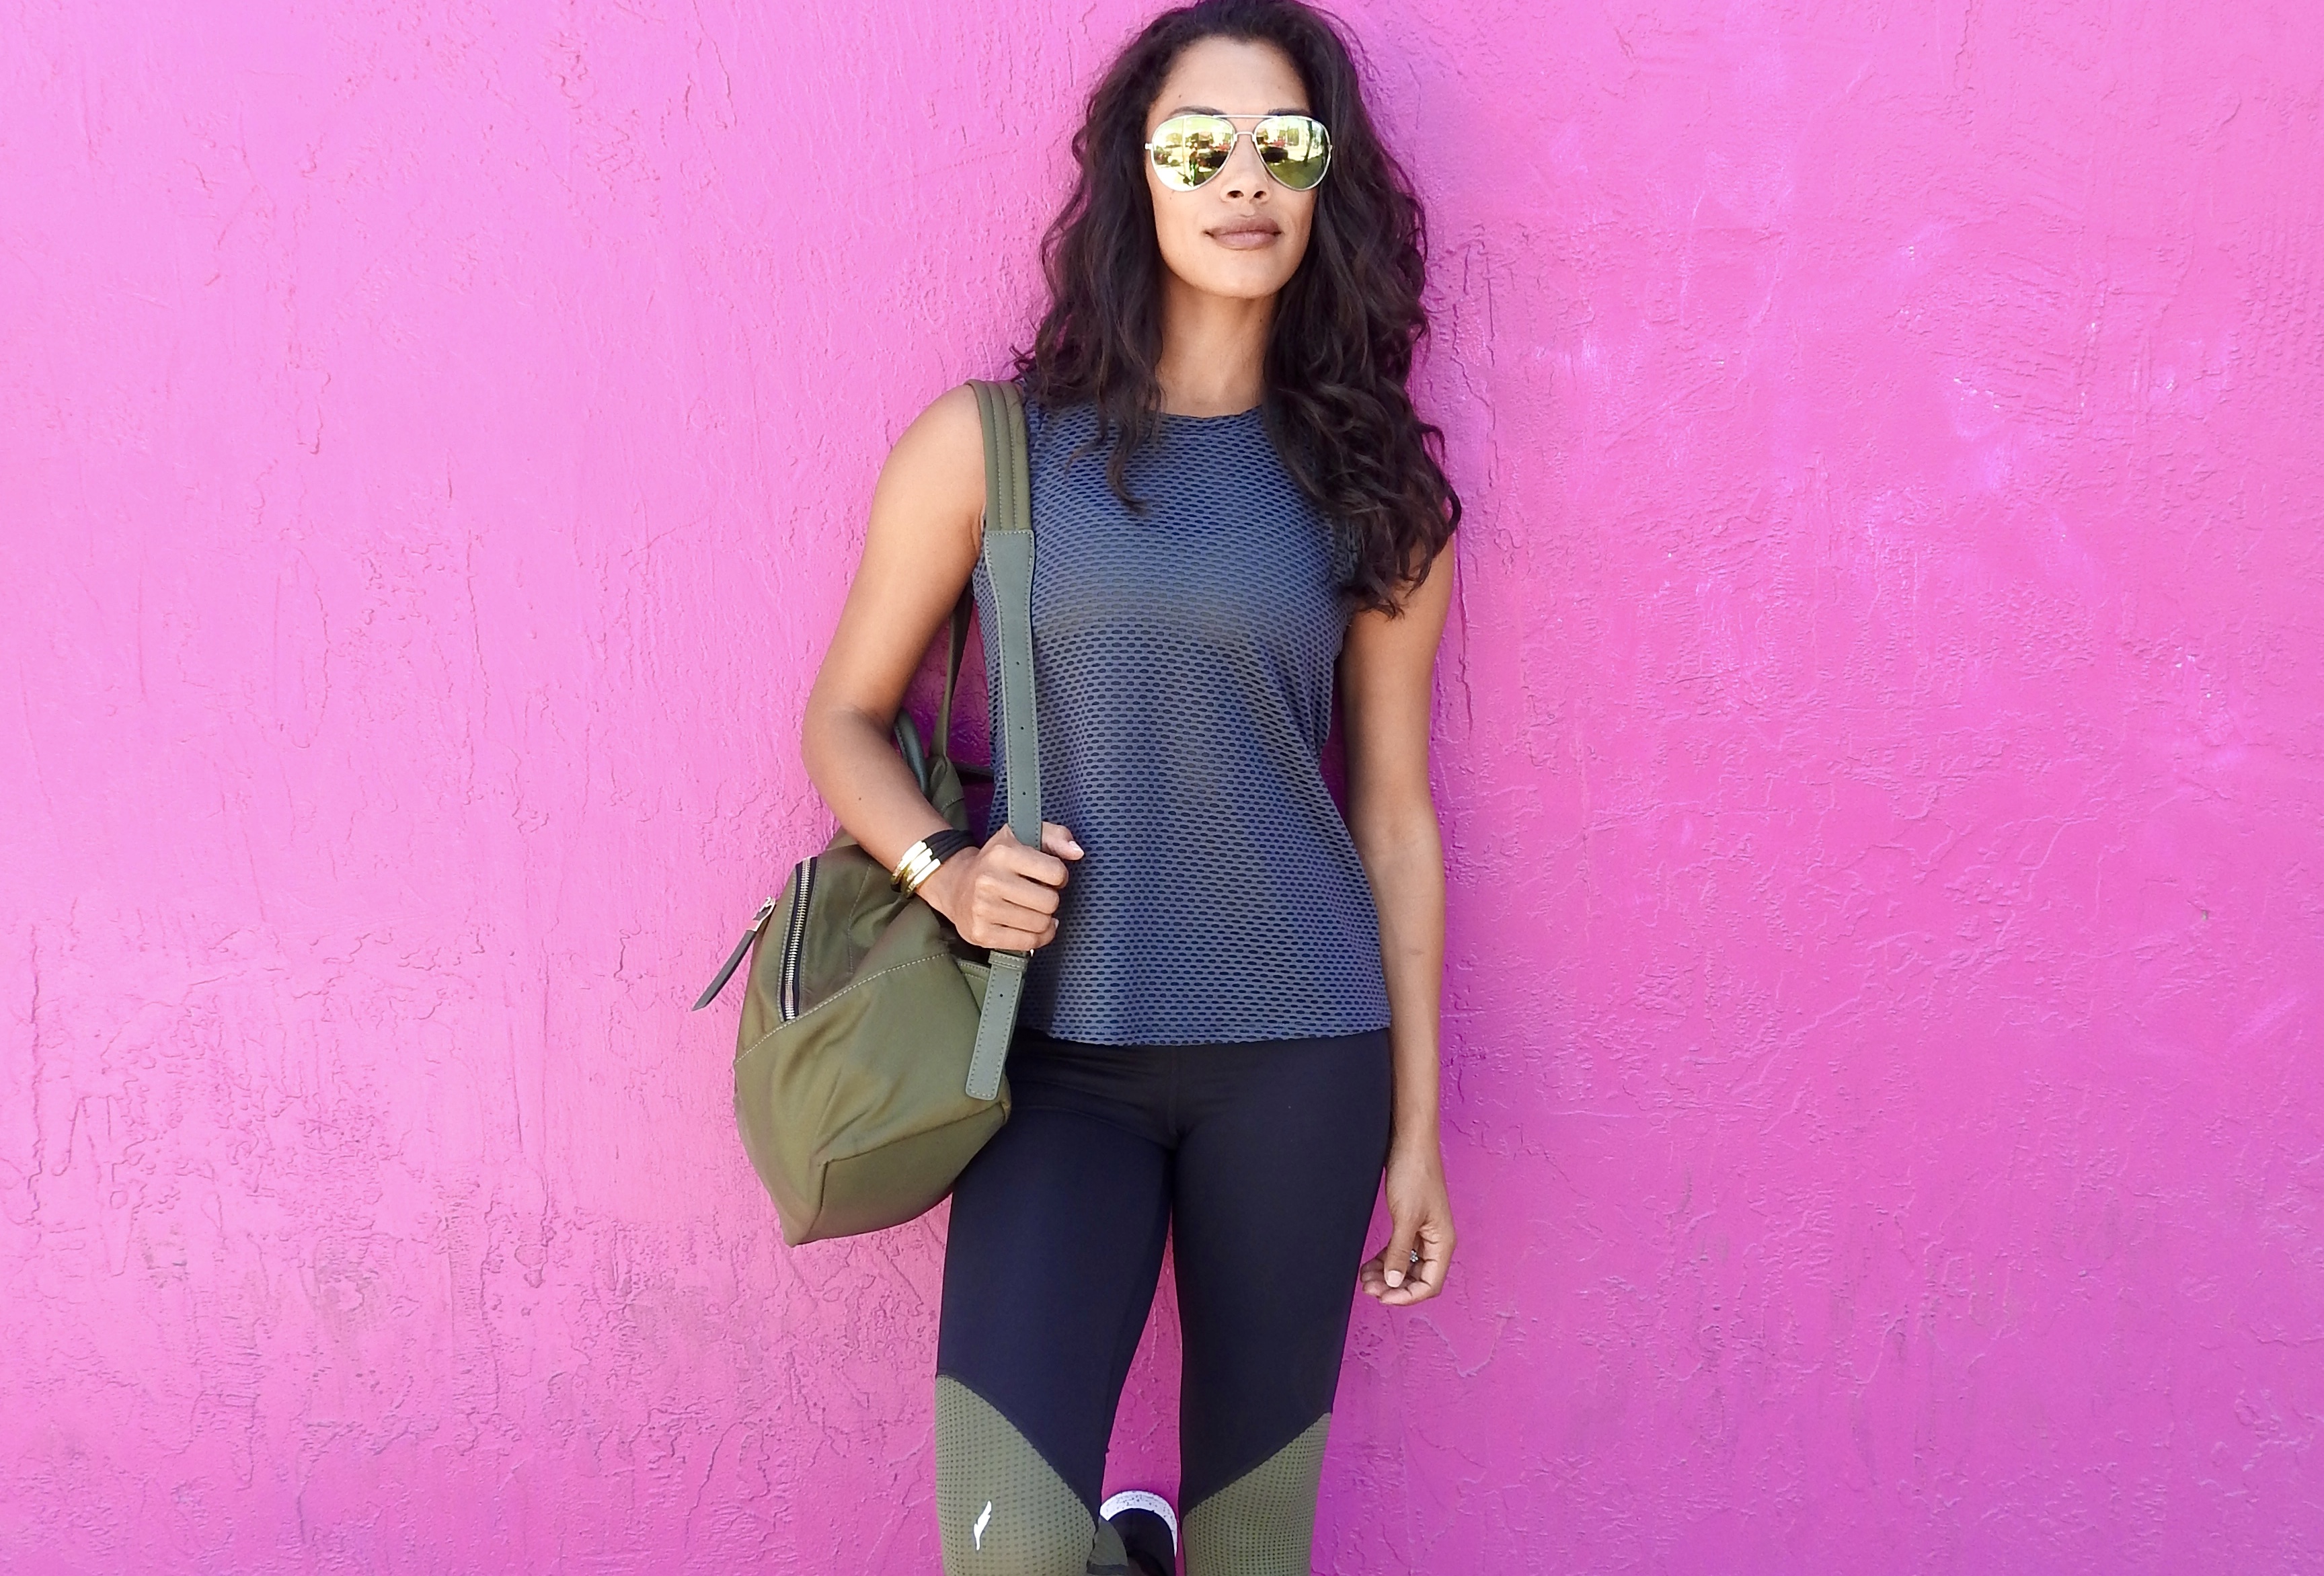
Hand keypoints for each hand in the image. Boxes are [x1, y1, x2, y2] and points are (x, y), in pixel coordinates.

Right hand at [917, 822, 1081, 949]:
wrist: (955, 885)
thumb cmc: (997, 861)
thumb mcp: (1022, 836)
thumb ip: (1055, 836)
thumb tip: (1077, 852)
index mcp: (1003, 853)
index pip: (1056, 873)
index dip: (1059, 876)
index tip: (1047, 877)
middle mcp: (989, 881)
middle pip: (1050, 902)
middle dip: (1050, 899)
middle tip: (1038, 895)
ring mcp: (983, 910)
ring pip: (1041, 924)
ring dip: (1044, 919)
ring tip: (1032, 909)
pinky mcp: (981, 934)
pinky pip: (1028, 943)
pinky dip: (1036, 937)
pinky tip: (1029, 926)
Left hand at [1359, 1138, 1453, 1305]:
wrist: (1409, 1141)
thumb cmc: (1414, 1174)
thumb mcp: (1405, 1217)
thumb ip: (1400, 1252)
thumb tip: (1394, 1283)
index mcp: (1443, 1242)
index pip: (1430, 1284)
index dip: (1407, 1296)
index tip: (1383, 1296)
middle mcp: (1436, 1240)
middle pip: (1418, 1278)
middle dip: (1394, 1287)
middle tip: (1368, 1288)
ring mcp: (1423, 1232)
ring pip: (1407, 1265)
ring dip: (1387, 1275)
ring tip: (1364, 1279)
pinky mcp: (1411, 1222)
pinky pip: (1400, 1250)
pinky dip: (1385, 1259)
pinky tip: (1369, 1264)